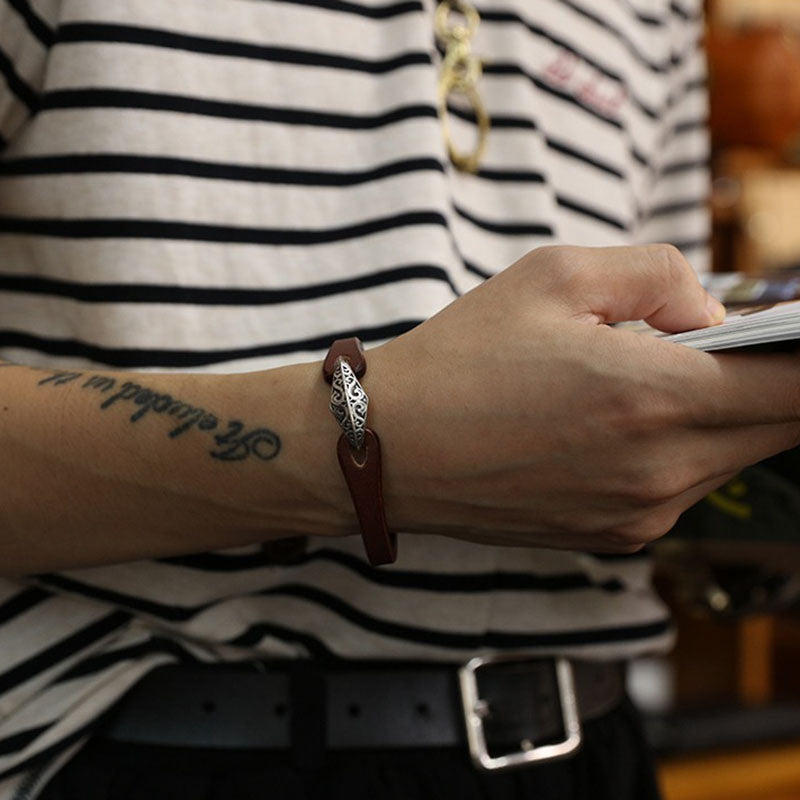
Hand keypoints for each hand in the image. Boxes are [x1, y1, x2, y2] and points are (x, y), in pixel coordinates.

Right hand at [365, 245, 799, 551]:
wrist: (390, 447)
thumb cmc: (462, 358)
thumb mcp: (555, 274)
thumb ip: (663, 275)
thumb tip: (712, 317)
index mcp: (654, 398)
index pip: (798, 389)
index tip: (793, 335)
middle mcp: (659, 472)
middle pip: (778, 428)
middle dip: (766, 381)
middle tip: (710, 344)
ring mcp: (640, 515)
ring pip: (728, 458)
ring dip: (713, 415)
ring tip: (641, 380)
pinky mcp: (615, 539)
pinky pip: (680, 489)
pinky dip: (673, 451)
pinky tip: (609, 425)